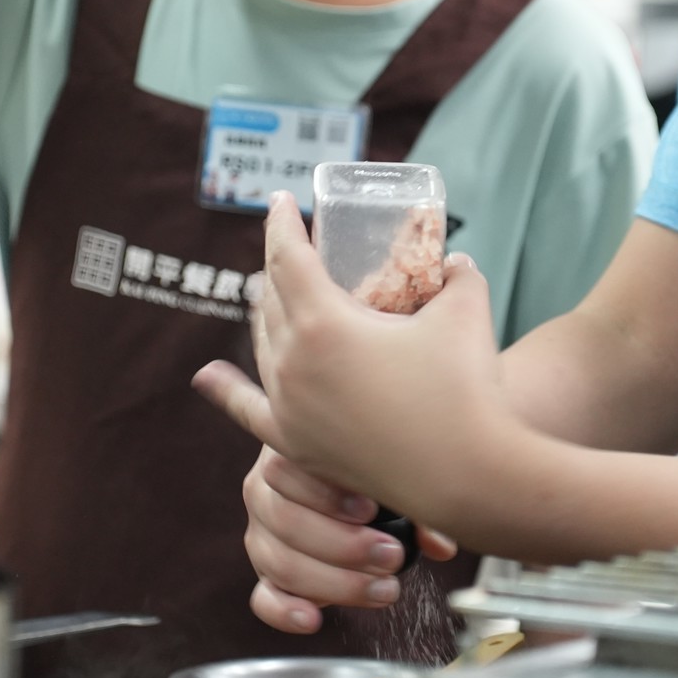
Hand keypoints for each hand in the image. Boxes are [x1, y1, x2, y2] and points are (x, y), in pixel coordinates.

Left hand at [193, 193, 510, 540]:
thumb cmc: (466, 387)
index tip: (282, 201)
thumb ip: (457, 274)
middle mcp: (292, 365)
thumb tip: (452, 262)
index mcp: (323, 323)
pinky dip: (228, 391)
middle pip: (271, 298)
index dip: (283, 223)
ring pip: (263, 346)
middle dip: (278, 265)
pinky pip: (250, 412)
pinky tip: (208, 377)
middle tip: (292, 246)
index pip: (288, 257)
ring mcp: (290, 409)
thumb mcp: (465, 309)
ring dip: (266, 312)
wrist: (468, 476)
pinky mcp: (298, 446)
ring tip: (271, 292)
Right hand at [236, 445, 462, 632]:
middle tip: (390, 556)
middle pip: (284, 519)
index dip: (325, 493)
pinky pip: (263, 598)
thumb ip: (412, 504)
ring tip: (382, 588)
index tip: (370, 510)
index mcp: (289, 455)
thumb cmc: (363, 474)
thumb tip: (439, 545)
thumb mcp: (385, 477)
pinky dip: (285, 612)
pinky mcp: (267, 575)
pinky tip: (314, 618)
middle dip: (343, 545)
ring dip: (333, 581)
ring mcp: (262, 535)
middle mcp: (265, 492)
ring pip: (279, 561)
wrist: (341, 489)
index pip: (285, 469)